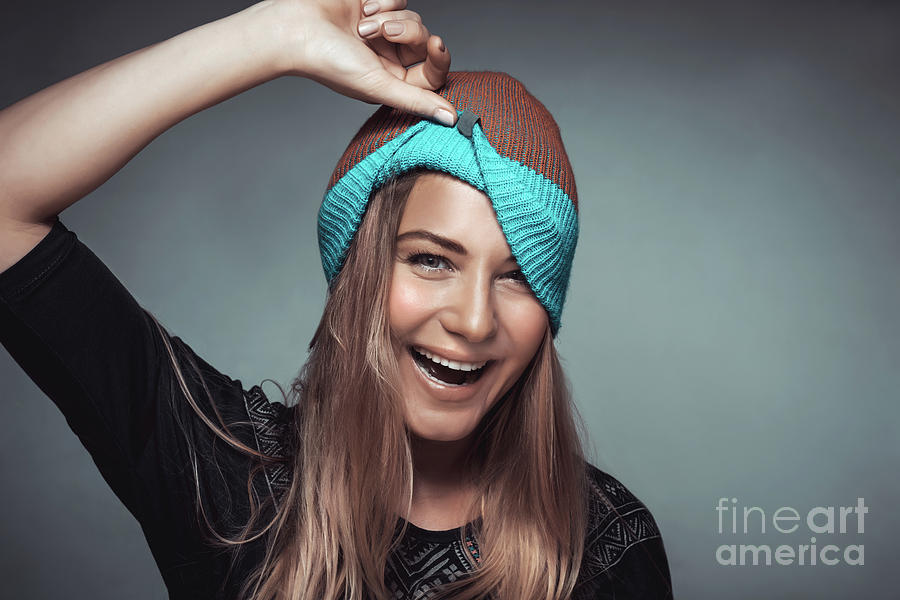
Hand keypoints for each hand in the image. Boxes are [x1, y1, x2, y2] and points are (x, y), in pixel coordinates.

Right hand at [275, 0, 456, 124]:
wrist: (296, 28)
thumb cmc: (329, 63)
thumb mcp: (379, 86)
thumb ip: (418, 102)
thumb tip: (452, 121)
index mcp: (393, 82)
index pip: (433, 73)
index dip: (439, 58)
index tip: (436, 44)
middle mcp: (389, 57)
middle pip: (424, 40)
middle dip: (406, 31)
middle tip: (378, 33)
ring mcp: (382, 32)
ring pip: (412, 17)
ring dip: (388, 17)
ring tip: (361, 25)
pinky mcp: (374, 6)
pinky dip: (382, 1)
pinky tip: (361, 8)